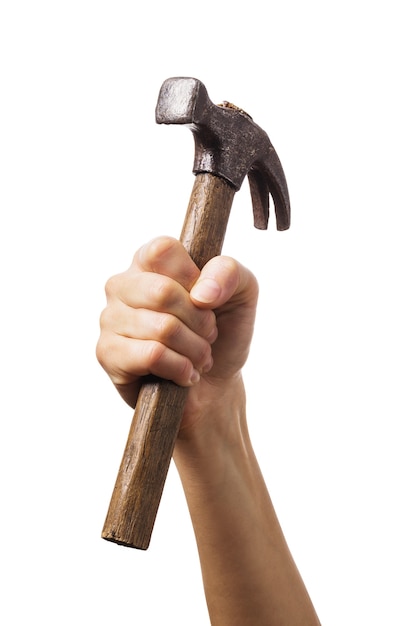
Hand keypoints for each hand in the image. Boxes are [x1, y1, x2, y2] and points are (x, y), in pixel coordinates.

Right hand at [96, 236, 257, 432]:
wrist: (215, 384)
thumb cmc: (224, 331)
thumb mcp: (242, 292)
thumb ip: (229, 272)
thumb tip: (201, 293)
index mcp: (149, 260)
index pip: (163, 249)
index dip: (193, 277)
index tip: (206, 300)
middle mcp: (122, 284)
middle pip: (163, 291)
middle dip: (201, 321)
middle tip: (208, 335)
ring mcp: (110, 318)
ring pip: (162, 328)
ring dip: (195, 349)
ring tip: (198, 357)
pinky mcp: (107, 353)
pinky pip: (152, 355)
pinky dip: (180, 368)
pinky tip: (183, 374)